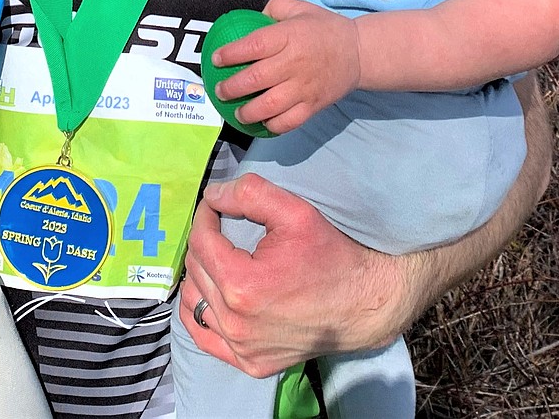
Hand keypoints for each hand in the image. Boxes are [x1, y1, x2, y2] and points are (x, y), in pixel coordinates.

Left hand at [177, 175, 404, 376]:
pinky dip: (200, 312)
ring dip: (200, 274)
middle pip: (195, 270)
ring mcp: (242, 348)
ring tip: (218, 257)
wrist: (364, 304)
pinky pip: (204, 336)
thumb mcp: (295, 211)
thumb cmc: (331, 254)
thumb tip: (211, 195)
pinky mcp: (250, 364)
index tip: (216, 206)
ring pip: (193, 302)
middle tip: (220, 227)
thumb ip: (248, 194)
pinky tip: (213, 293)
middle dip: (204, 242)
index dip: (205, 216)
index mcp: (242, 285)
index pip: (200, 241)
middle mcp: (236, 323)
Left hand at [211, 0, 361, 132]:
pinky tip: (261, 124)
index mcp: (289, 36)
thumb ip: (273, 10)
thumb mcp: (298, 8)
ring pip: (271, 105)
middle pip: (256, 78)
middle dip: (232, 87)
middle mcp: (295, 63)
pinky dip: (272, 127)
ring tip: (237, 112)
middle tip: (220, 90)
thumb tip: (250, 19)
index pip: (254, 46)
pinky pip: (289, 122)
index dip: (231, 54)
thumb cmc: (324, 28)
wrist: (358, 52)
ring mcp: (304, 87)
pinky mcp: (313, 106)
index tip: (216, 58)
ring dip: (248, 112)